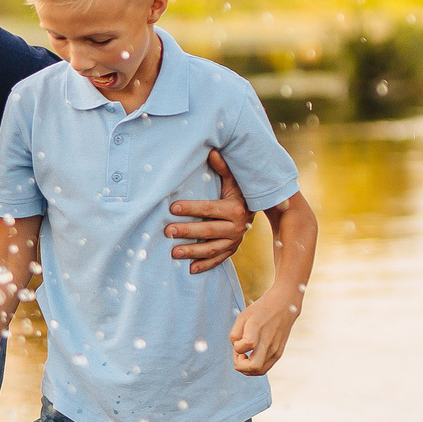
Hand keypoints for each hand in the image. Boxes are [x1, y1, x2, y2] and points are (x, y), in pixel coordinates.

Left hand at [167, 151, 249, 272]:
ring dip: (193, 251)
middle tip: (167, 231)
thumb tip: (212, 151)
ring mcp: (235, 240)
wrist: (255, 209)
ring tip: (173, 252)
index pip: (210, 209)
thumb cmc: (237, 191)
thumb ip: (223, 168)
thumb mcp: (233, 180)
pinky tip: (190, 269)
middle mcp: (237, 226)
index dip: (191, 208)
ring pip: (212, 248)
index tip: (172, 208)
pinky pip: (219, 260)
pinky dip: (206, 265)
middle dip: (188, 231)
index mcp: (235, 208)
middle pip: (209, 230)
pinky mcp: (232, 250)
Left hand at [229, 286, 301, 375]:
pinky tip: (250, 359)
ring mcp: (275, 348)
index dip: (238, 348)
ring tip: (244, 358)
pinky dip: (255, 369)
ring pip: (260, 370)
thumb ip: (235, 335)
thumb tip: (237, 351)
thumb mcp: (242, 317)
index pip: (247, 345)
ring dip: (247, 369)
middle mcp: (268, 341)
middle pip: (254, 366)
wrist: (283, 306)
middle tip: (239, 356)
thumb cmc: (259, 311)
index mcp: (257, 328)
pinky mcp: (279, 353)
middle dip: (241, 366)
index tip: (238, 343)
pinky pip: (265, 368)